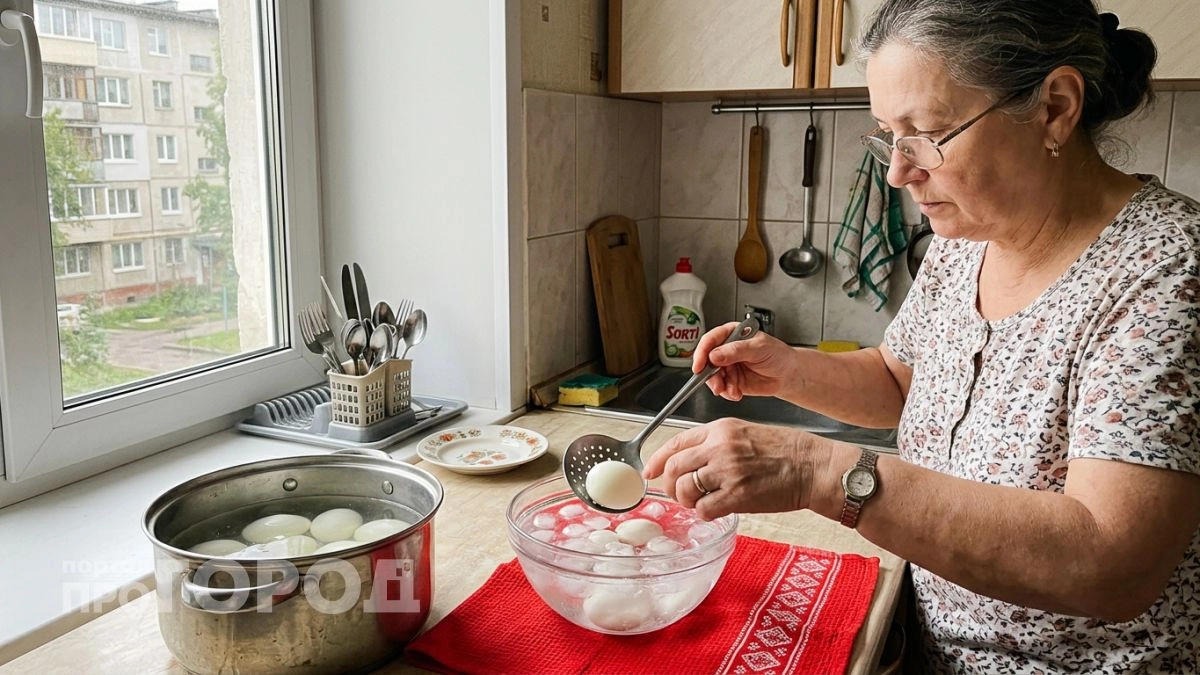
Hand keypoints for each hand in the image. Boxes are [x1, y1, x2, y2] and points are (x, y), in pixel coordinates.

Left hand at [642, 418, 822, 519]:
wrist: (814, 466)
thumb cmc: (786, 451)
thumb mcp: (745, 433)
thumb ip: (716, 443)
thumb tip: (689, 463)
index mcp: (720, 429)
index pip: (675, 442)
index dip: (657, 460)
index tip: (649, 471)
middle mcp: (719, 447)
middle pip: (674, 468)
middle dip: (670, 485)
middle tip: (679, 494)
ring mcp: (727, 471)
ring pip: (684, 490)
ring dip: (688, 501)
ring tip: (701, 502)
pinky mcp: (738, 495)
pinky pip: (704, 509)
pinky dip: (705, 513)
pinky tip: (717, 510)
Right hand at [693, 322, 795, 399]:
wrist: (788, 374)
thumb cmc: (778, 355)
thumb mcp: (758, 348)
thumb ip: (736, 351)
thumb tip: (715, 355)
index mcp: (731, 334)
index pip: (710, 340)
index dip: (702, 352)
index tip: (699, 365)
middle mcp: (727, 350)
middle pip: (707, 361)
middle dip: (710, 375)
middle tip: (717, 384)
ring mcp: (728, 366)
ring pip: (713, 377)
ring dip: (720, 386)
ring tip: (732, 390)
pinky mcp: (731, 380)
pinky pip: (722, 388)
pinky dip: (727, 392)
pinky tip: (736, 393)